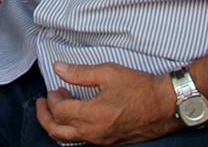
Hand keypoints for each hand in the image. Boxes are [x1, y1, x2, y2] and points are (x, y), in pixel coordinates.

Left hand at [35, 61, 180, 145]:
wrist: (165, 105)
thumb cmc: (140, 88)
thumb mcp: (108, 73)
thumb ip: (79, 73)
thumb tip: (59, 68)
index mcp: (92, 115)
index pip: (59, 112)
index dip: (52, 99)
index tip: (53, 88)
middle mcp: (94, 133)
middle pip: (58, 131)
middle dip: (45, 117)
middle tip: (42, 103)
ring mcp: (102, 140)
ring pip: (69, 139)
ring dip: (58, 124)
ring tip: (59, 106)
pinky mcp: (109, 142)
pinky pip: (83, 140)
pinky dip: (73, 129)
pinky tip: (77, 114)